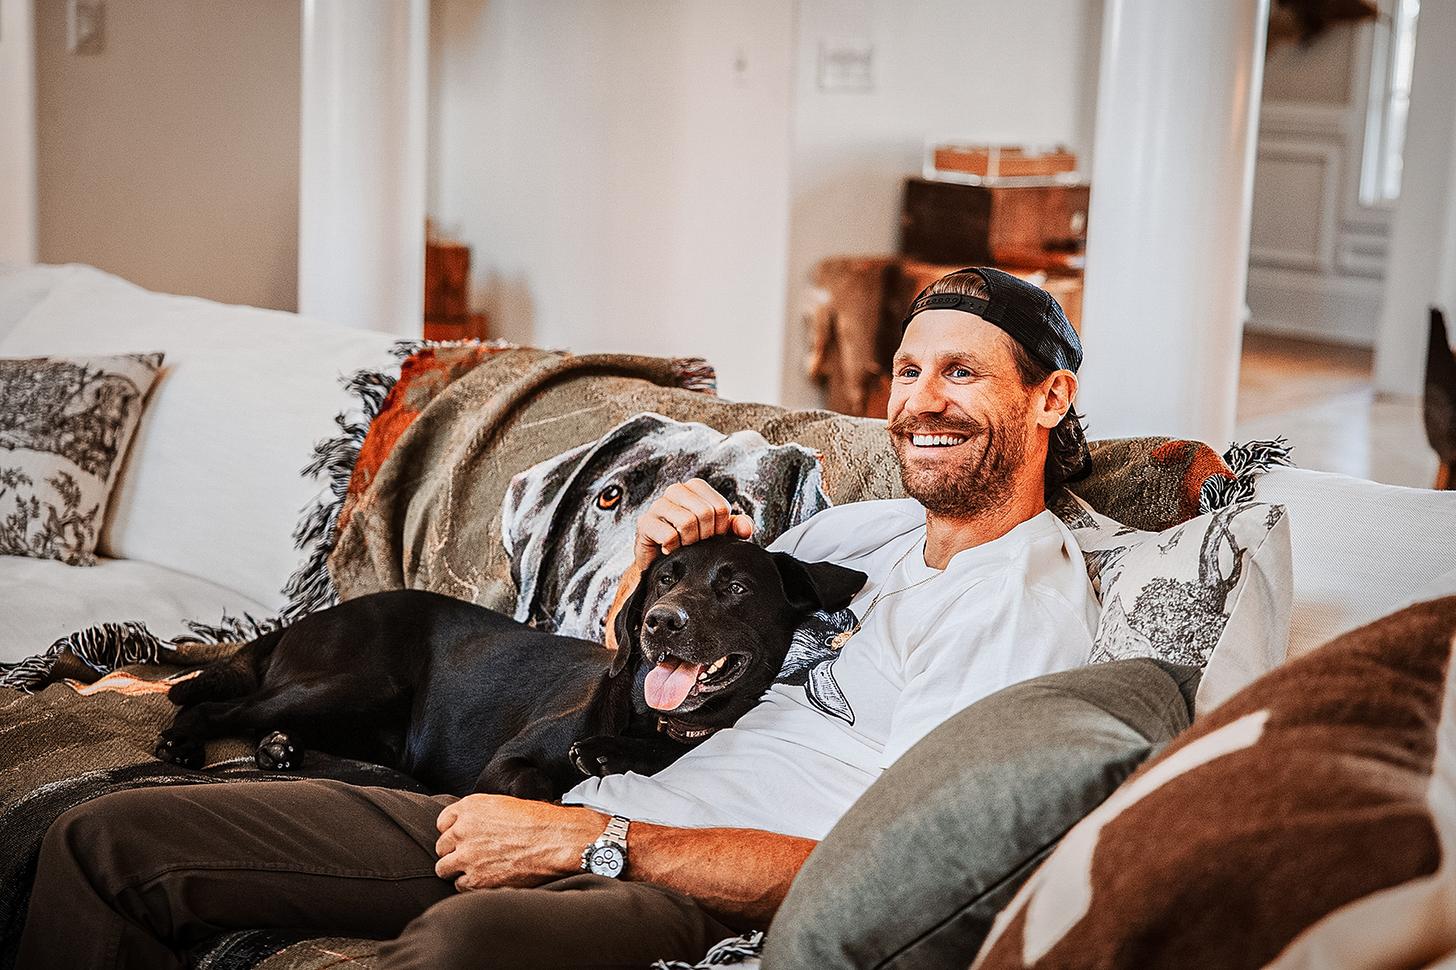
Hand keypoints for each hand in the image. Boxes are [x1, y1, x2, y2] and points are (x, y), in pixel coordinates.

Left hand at [434, 794, 604, 891]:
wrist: (557, 841)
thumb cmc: (540, 821)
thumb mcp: (505, 805)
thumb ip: (481, 815)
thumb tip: (473, 827)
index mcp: (470, 807)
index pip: (443, 822)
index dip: (452, 831)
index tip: (460, 838)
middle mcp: (463, 830)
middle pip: (441, 846)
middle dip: (453, 851)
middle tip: (470, 855)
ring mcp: (467, 856)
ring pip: (444, 868)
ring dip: (457, 869)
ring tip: (474, 870)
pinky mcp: (476, 879)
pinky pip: (460, 885)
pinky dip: (470, 884)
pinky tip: (485, 879)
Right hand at [633, 479, 754, 571]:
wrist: (664, 562)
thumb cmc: (693, 543)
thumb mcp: (719, 533)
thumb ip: (736, 527)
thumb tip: (746, 529)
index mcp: (696, 487)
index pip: (720, 507)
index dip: (720, 528)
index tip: (711, 536)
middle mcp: (676, 490)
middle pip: (704, 513)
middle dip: (705, 536)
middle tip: (697, 543)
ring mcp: (658, 505)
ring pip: (687, 522)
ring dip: (690, 542)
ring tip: (684, 545)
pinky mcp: (645, 523)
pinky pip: (669, 536)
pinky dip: (674, 548)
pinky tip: (670, 550)